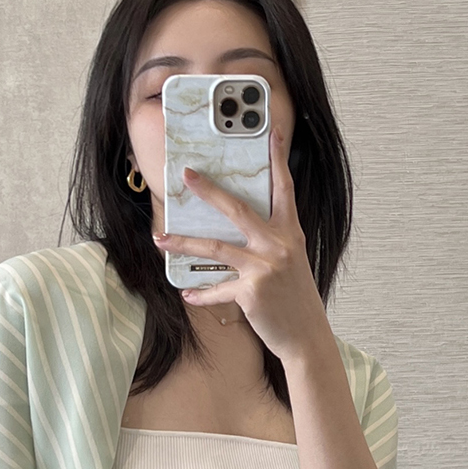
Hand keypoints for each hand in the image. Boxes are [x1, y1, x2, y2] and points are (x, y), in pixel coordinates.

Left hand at [152, 126, 329, 364]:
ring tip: (160, 239)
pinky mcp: (251, 292)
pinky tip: (187, 294)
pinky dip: (200, 293)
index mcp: (290, 233)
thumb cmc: (295, 298)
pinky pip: (217, 288)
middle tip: (186, 176)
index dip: (278, 159)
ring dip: (183, 244)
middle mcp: (279, 246)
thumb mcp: (291, 262)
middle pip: (238, 210)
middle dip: (209, 191)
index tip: (273, 132)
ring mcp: (264, 268)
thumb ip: (271, 241)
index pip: (284, 188)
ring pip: (216, 248)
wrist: (306, 336)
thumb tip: (239, 228)